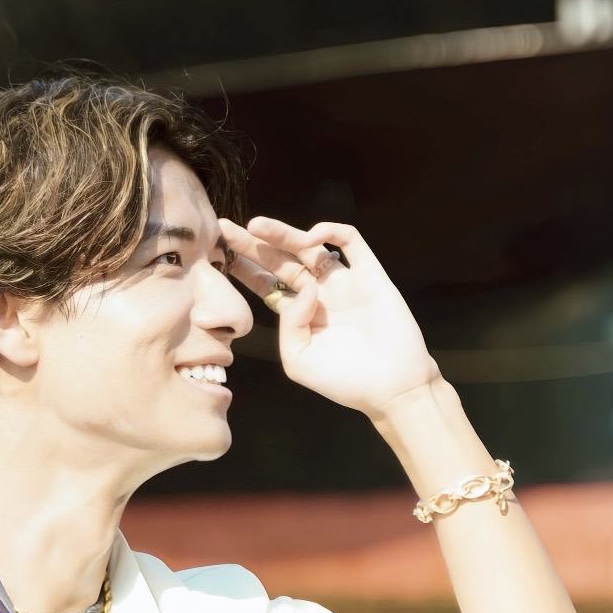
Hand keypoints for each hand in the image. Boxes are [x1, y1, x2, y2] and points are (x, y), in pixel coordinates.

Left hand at [219, 217, 440, 418]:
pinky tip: (311, 239)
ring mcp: (343, 282)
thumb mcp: (299, 360)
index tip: (220, 252)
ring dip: (284, 234)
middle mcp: (318, 294)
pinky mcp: (370, 275)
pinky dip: (331, 233)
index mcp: (299, 315)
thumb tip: (303, 289)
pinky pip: (351, 243)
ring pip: (309, 248)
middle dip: (254, 244)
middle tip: (226, 228)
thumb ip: (289, 326)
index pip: (266, 284)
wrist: (392, 387)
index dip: (244, 267)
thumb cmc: (344, 380)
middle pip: (280, 261)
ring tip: (257, 226)